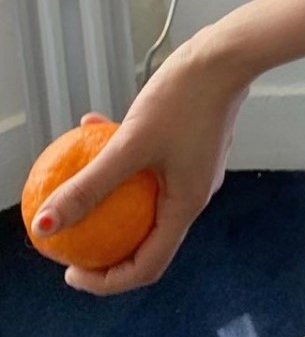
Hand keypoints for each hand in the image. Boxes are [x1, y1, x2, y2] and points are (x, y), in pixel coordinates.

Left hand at [32, 32, 250, 295]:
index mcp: (186, 206)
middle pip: (146, 239)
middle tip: (72, 236)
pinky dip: (123, 161)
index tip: (72, 271)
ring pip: (145, 201)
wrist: (225, 57)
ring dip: (110, 197)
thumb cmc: (185, 99)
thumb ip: (89, 186)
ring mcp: (194, 171)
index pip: (146, 266)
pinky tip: (97, 129)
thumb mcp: (129, 144)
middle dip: (105, 244)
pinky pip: (149, 169)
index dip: (106, 280)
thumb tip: (46, 224)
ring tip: (78, 181)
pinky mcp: (190, 147)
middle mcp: (193, 195)